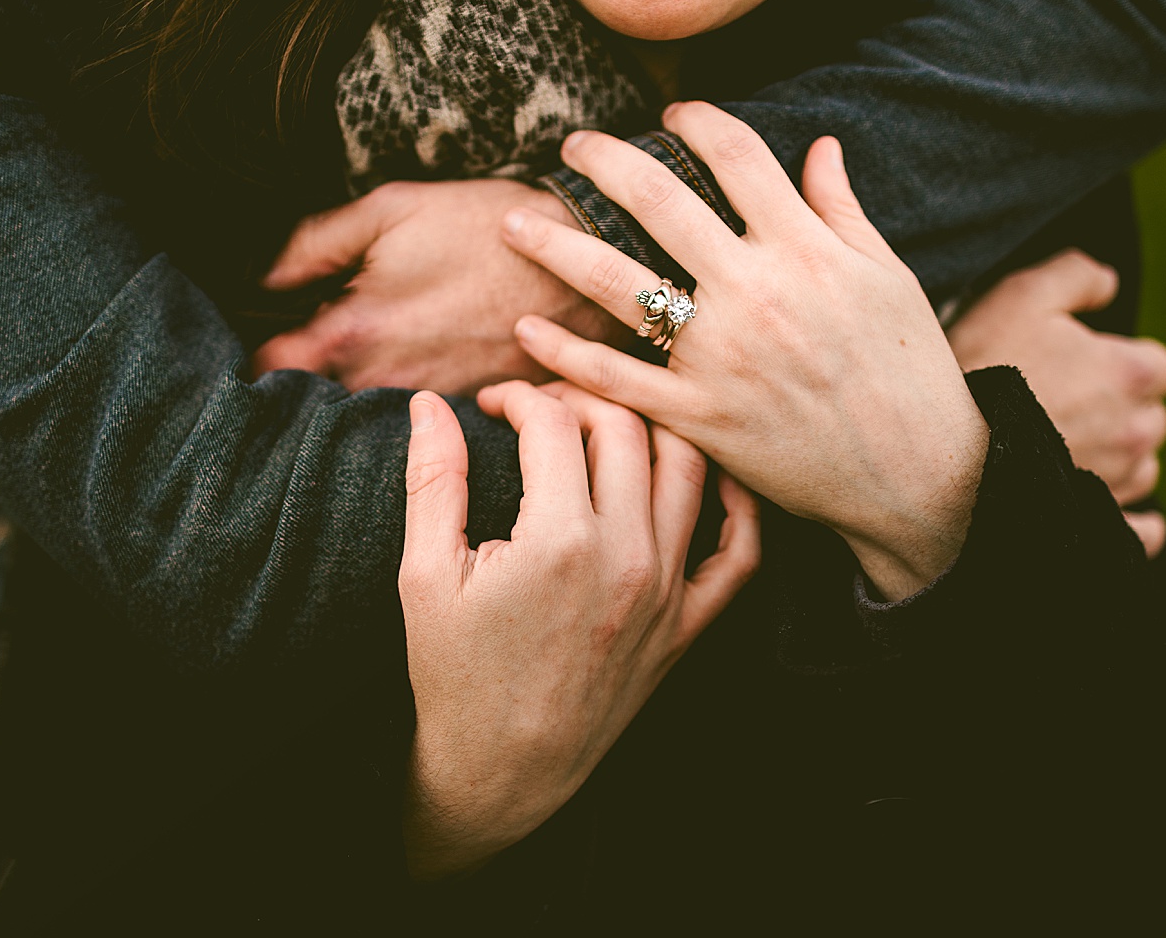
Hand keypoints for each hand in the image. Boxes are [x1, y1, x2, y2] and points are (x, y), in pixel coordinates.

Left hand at [253, 180, 625, 395]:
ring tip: (366, 358)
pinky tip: (416, 372)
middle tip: (310, 345)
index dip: (253, 357)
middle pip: (312, 405)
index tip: (260, 337)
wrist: (585, 261)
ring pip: (363, 418)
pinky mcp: (464, 415)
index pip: (270, 373)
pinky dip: (403, 405)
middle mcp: (386, 383)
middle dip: (301, 382)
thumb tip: (260, 279)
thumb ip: (310, 244)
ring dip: (353, 394)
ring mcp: (429, 408)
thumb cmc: (484, 228)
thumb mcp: (390, 210)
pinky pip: (415, 424)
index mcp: (355, 333)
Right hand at [399, 382, 759, 878]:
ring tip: (606, 427)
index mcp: (559, 540)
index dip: (518, 395)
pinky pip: (741, 553)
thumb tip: (430, 403)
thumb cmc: (455, 676)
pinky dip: (736, 506)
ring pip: (688, 468)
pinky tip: (708, 477)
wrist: (503, 770)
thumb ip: (433, 479)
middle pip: (625, 429)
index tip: (492, 403)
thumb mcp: (425, 575)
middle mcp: (627, 556)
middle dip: (580, 396)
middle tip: (545, 406)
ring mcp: (668, 592)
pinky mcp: (689, 625)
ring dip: (650, 428)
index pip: (554, 422)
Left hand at [498, 102, 987, 600]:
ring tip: (516, 223)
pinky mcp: (700, 416)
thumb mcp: (888, 277)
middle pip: (660, 202)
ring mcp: (721, 356)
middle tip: (574, 145)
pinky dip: (565, 354)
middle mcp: (755, 293)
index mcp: (806, 250)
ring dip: (557, 246)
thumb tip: (820, 145)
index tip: (672, 115)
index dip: (698, 121)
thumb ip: (842, 209)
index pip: (737, 156)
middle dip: (606, 162)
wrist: (914, 476)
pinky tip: (527, 330)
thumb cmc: (909, 372)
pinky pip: (616, 378)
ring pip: (619, 284)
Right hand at [947, 250, 1165, 555]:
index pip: (1156, 366)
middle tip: (1059, 408)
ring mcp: (1118, 484)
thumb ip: (1076, 275)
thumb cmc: (981, 366)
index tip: (1077, 367)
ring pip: (1139, 470)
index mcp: (1133, 373)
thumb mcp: (1021, 295)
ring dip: (1112, 461)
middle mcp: (1138, 433)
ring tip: (1057, 454)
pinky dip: (1131, 525)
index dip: (1116, 362)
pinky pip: (1138, 533)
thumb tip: (1109, 283)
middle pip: (1149, 420)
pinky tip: (1108, 513)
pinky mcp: (1096, 525)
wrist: (939, 450)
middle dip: (1116, 412)